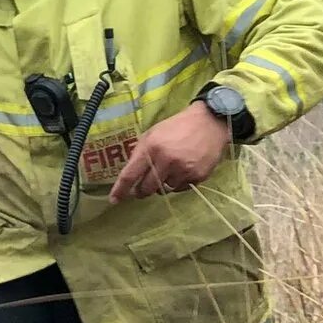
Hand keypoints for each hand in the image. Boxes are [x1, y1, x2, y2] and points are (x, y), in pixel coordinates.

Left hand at [108, 102, 230, 202]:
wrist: (209, 122)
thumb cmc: (177, 127)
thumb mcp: (153, 133)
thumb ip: (140, 152)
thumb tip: (130, 173)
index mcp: (151, 148)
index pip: (130, 174)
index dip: (120, 189)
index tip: (114, 200)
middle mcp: (166, 160)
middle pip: (146, 188)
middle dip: (141, 191)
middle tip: (141, 189)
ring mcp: (183, 170)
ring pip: (164, 190)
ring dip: (162, 185)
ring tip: (169, 170)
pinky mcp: (198, 176)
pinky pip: (181, 188)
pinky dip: (178, 183)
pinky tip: (183, 170)